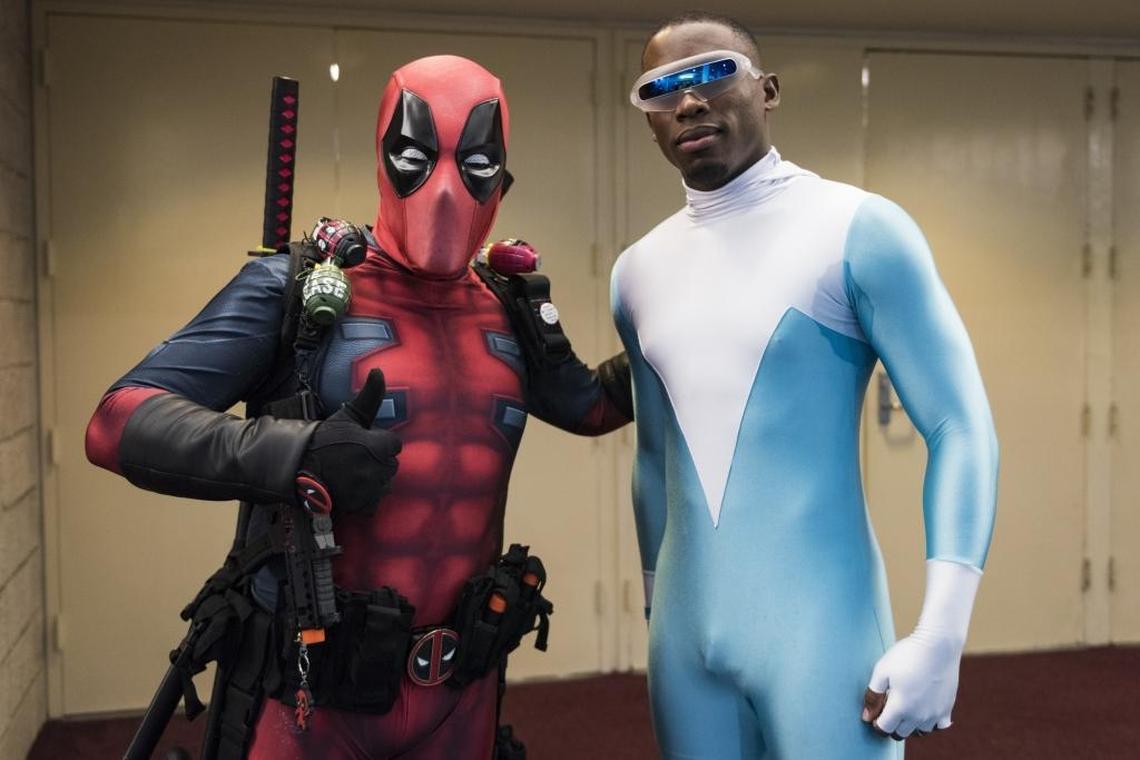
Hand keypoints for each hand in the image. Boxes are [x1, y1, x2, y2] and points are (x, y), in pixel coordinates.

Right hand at [297, 369, 400, 514]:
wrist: (298, 467)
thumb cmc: (325, 439)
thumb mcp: (348, 415)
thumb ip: (370, 395)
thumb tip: (379, 370)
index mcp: (378, 445)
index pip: (394, 443)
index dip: (378, 441)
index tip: (362, 441)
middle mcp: (378, 469)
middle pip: (390, 464)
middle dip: (377, 459)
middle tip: (354, 457)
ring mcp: (370, 489)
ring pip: (384, 482)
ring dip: (374, 478)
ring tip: (352, 472)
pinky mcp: (362, 505)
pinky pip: (375, 501)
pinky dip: (366, 496)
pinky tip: (352, 487)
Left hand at [862, 629, 962, 739]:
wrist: (938, 644)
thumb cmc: (906, 654)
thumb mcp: (882, 670)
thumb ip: (872, 695)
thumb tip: (867, 717)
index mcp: (900, 707)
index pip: (884, 728)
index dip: (876, 722)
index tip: (876, 710)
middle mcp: (919, 715)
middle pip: (901, 732)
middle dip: (892, 724)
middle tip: (890, 705)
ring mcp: (935, 713)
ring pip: (920, 731)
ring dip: (911, 724)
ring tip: (907, 706)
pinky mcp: (948, 707)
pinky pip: (940, 726)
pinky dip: (932, 722)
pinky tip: (926, 708)